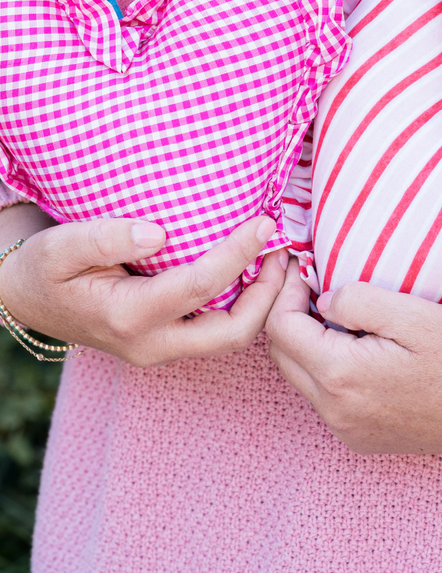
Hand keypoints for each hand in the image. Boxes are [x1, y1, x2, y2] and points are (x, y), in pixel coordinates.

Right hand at [0, 211, 286, 366]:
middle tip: (284, 251)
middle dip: (269, 294)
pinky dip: (246, 305)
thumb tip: (160, 233)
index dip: (239, 253)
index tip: (265, 223)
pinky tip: (254, 271)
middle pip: (233, 332)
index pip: (201, 286)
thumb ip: (106, 238)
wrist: (27, 300)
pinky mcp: (168, 343)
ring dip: (263, 302)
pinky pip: (219, 331)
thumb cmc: (44, 269)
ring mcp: (161, 350)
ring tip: (277, 258)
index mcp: (128, 317)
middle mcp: (151, 344)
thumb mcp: (61, 246)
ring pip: (231, 338)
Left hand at [266, 262, 441, 453]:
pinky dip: (325, 365)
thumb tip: (323, 300)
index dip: (285, 291)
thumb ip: (357, 301)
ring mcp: (347, 430)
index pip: (280, 329)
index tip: (304, 266)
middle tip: (311, 281)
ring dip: (306, 340)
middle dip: (288, 313)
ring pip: (300, 376)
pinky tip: (356, 344)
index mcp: (341, 378)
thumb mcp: (413, 314)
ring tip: (335, 309)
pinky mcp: (361, 438)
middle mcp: (335, 412)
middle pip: (282, 355)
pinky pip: (324, 397)